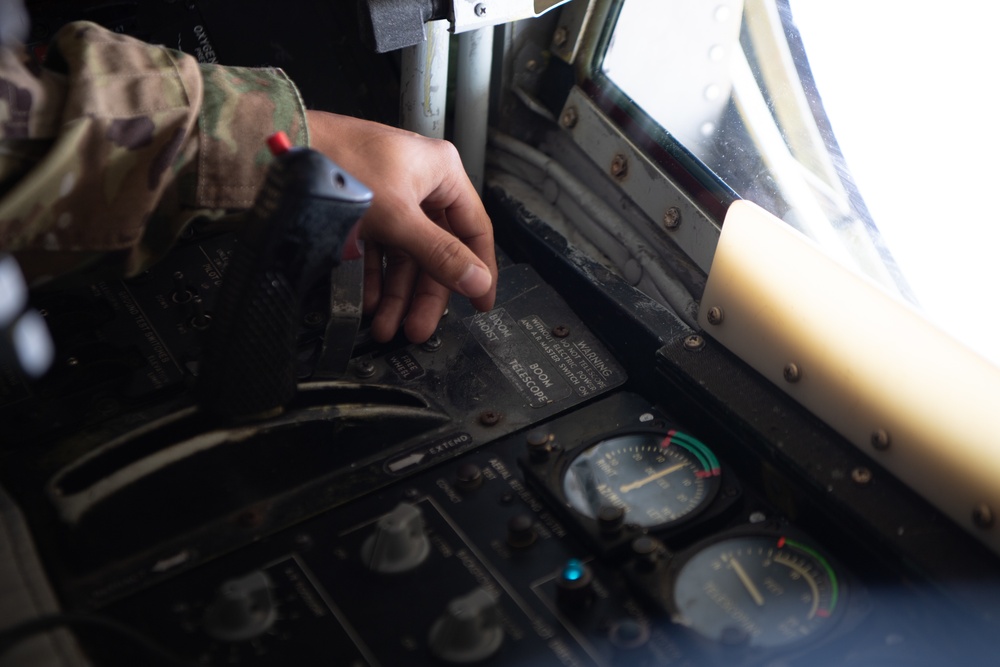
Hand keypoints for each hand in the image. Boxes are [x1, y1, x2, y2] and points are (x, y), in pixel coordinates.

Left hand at [305, 111, 496, 342]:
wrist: (287, 147)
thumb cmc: (341, 162)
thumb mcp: (399, 218)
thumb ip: (439, 254)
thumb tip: (475, 279)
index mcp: (443, 173)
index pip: (475, 229)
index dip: (479, 269)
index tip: (480, 301)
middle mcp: (422, 182)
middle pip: (437, 249)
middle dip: (425, 293)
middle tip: (420, 325)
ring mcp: (393, 195)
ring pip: (406, 254)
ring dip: (398, 293)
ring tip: (389, 323)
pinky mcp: (368, 207)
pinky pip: (381, 249)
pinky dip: (377, 277)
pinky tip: (372, 300)